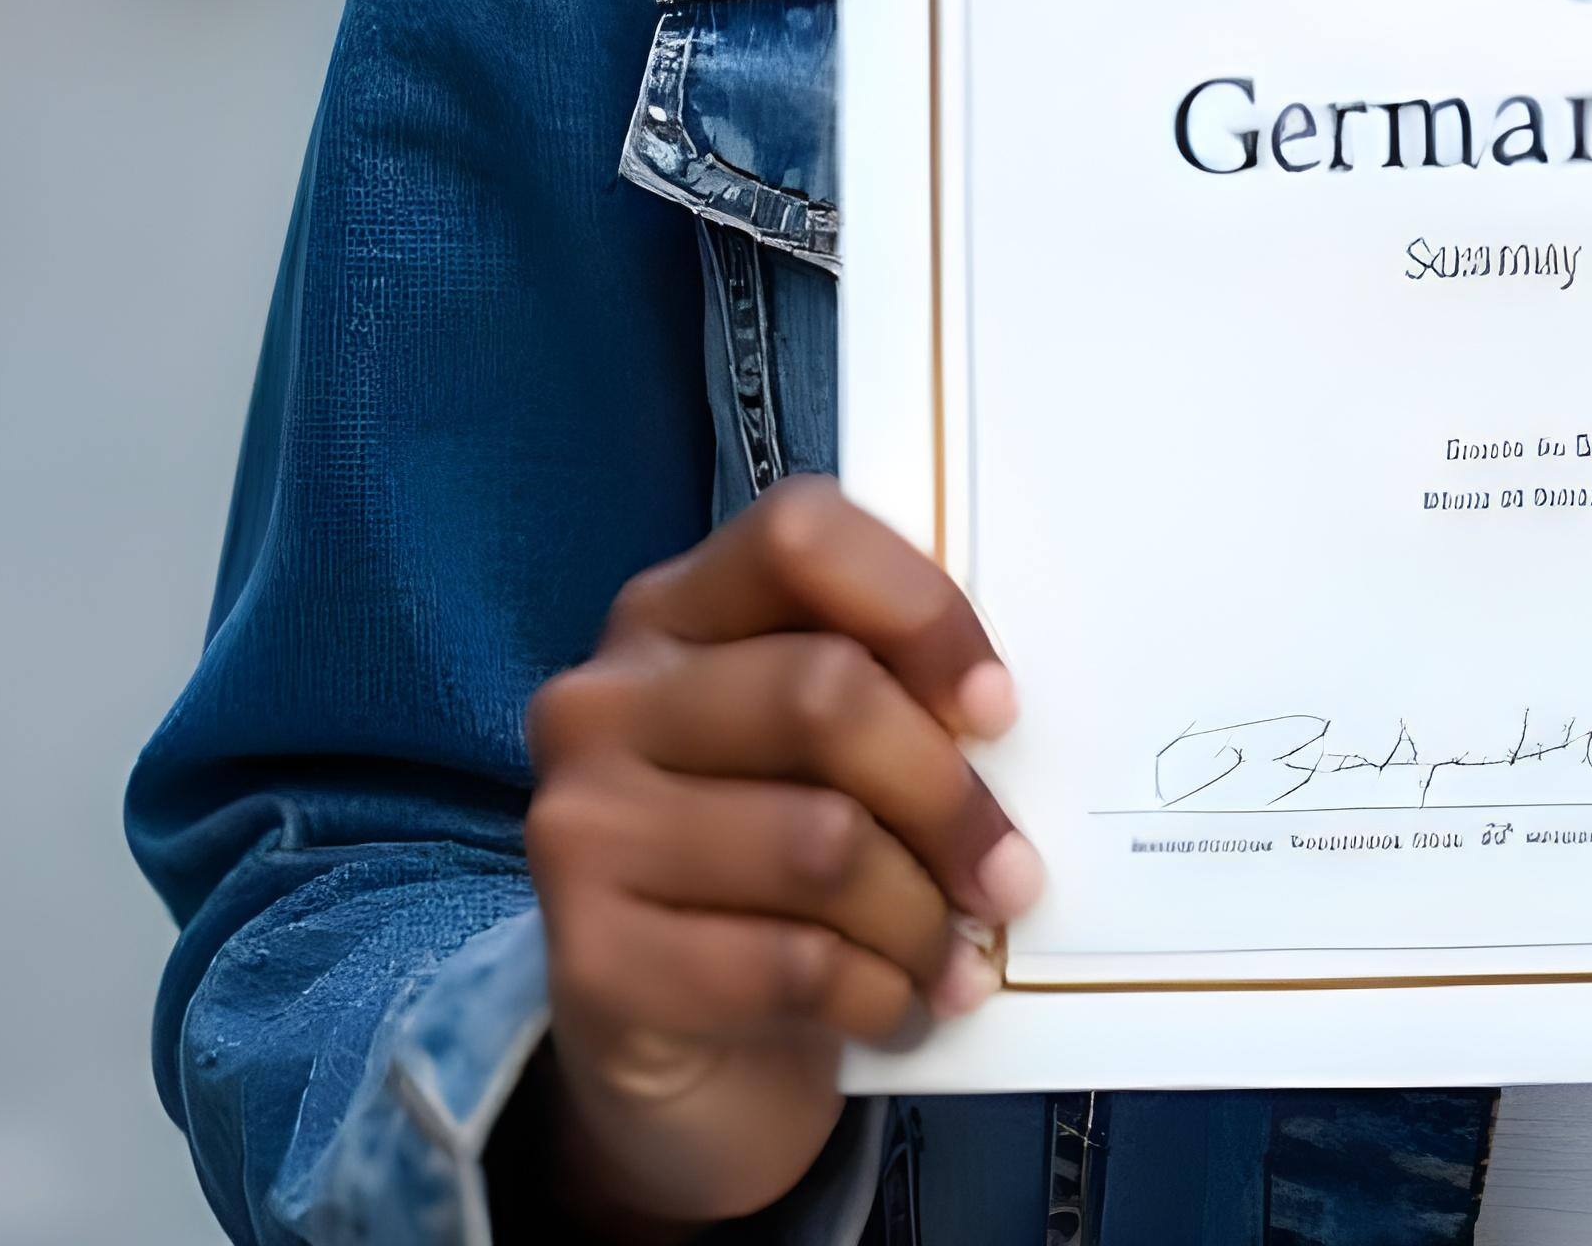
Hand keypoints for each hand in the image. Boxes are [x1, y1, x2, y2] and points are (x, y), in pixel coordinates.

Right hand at [512, 477, 1038, 1238]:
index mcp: (672, 611)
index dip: (918, 610)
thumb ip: (884, 692)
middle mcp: (603, 700)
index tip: (997, 709)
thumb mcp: (825, 757)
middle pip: (823, 693)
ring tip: (956, 955)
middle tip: (1010, 874)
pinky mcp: (587, 961)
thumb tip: (999, 718)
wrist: (682, 1056)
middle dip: (945, 795)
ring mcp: (581, 827)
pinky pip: (786, 963)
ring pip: (818, 842)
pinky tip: (899, 1006)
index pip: (800, 535)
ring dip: (920, 914)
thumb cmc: (781, 868)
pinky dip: (875, 992)